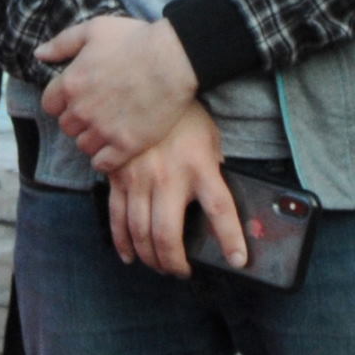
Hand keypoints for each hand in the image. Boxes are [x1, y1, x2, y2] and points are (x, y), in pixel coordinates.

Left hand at [39, 12, 199, 170]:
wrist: (174, 59)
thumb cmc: (134, 39)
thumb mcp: (94, 29)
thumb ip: (62, 43)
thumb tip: (38, 54)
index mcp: (70, 84)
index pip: (49, 105)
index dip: (62, 101)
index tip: (77, 97)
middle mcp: (82, 110)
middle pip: (67, 126)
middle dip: (78, 119)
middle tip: (97, 110)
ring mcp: (104, 130)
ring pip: (84, 145)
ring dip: (92, 138)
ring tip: (109, 127)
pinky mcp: (126, 145)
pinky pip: (103, 163)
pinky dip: (105, 158)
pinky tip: (115, 147)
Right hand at [107, 103, 240, 277]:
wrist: (147, 85)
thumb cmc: (184, 117)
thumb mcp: (210, 139)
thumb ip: (214, 170)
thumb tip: (222, 206)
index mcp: (200, 166)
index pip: (220, 210)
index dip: (230, 239)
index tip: (238, 260)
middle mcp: (169, 177)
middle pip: (169, 235)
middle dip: (174, 262)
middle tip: (180, 270)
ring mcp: (140, 178)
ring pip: (140, 232)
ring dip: (150, 257)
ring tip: (159, 265)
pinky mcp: (118, 176)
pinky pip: (117, 217)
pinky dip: (122, 241)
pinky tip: (129, 255)